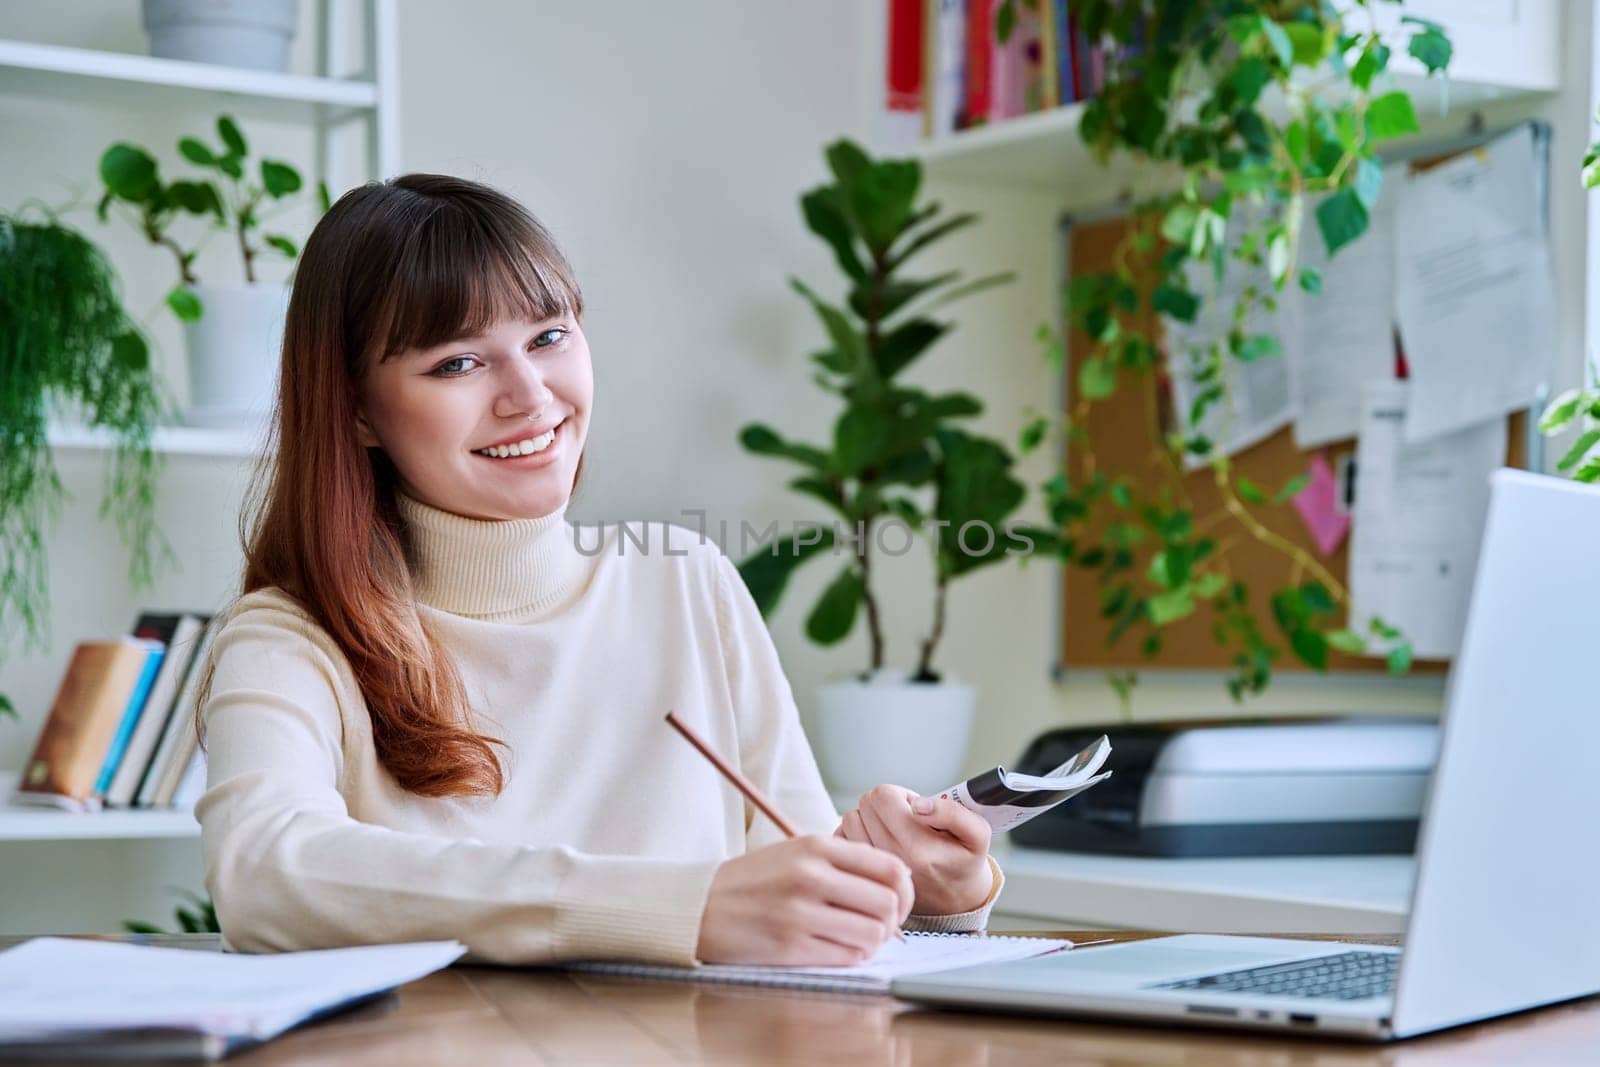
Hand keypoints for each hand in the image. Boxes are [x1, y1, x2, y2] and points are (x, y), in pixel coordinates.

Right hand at [695, 834, 914, 964]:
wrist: (698, 906)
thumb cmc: (753, 882)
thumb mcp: (796, 853)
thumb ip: (843, 863)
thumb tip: (898, 883)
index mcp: (816, 847)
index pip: (891, 868)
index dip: (905, 891)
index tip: (897, 902)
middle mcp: (811, 875)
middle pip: (889, 903)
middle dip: (894, 921)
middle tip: (881, 926)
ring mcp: (800, 912)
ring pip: (874, 933)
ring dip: (874, 942)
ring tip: (857, 938)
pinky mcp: (790, 946)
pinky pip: (848, 956)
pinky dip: (853, 956)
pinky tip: (839, 949)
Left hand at [836, 785, 993, 915]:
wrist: (954, 901)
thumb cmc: (963, 861)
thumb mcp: (976, 834)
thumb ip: (952, 813)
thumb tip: (918, 805)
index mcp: (918, 848)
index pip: (883, 796)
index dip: (900, 794)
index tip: (914, 808)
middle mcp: (892, 860)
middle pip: (865, 804)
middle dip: (884, 803)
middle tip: (903, 818)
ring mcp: (873, 870)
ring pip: (850, 819)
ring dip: (868, 817)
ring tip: (891, 829)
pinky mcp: (862, 875)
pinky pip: (842, 838)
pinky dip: (854, 833)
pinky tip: (874, 839)